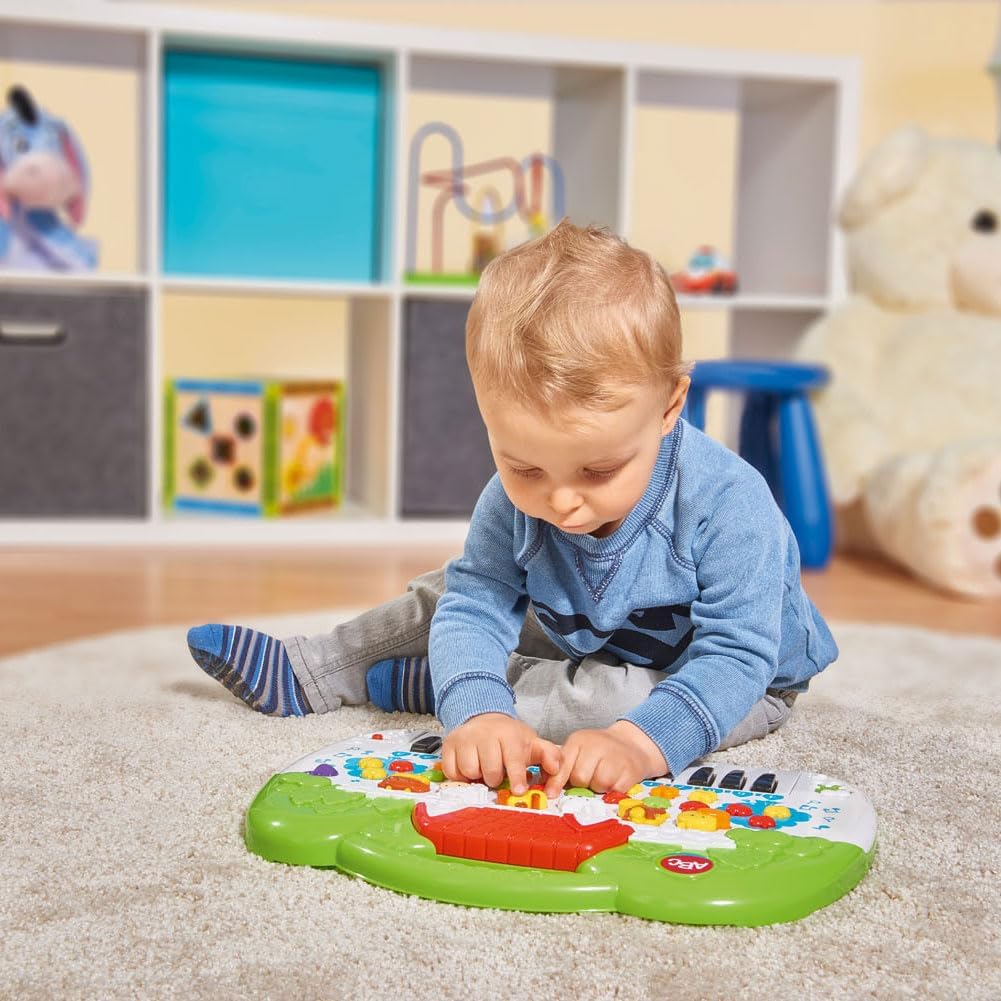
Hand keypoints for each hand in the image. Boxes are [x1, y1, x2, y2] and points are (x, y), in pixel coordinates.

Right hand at [442, 713, 561, 793]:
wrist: (484, 720)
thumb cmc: (510, 738)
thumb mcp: (532, 743)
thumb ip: (549, 755)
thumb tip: (557, 768)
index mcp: (508, 734)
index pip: (513, 758)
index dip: (517, 776)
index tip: (519, 790)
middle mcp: (484, 734)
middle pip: (489, 770)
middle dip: (495, 778)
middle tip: (497, 775)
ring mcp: (464, 738)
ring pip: (470, 771)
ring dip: (477, 777)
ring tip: (483, 770)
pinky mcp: (448, 745)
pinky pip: (452, 771)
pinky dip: (460, 775)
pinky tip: (469, 768)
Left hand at [544, 721, 667, 796]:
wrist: (632, 744)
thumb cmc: (600, 751)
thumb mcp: (578, 751)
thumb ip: (563, 768)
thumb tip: (549, 790)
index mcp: (579, 741)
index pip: (563, 764)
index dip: (556, 781)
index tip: (551, 795)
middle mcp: (597, 745)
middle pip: (580, 777)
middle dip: (582, 783)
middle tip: (590, 777)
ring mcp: (615, 757)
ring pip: (598, 784)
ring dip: (598, 787)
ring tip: (603, 778)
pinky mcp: (630, 770)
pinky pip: (615, 790)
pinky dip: (613, 790)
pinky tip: (615, 780)